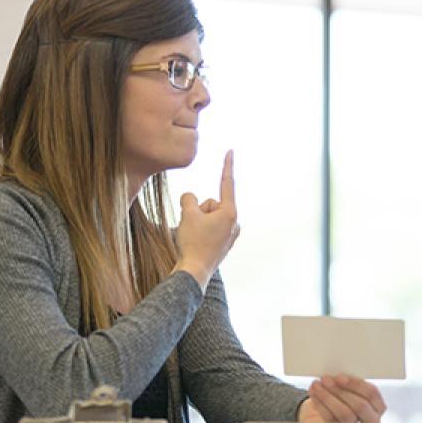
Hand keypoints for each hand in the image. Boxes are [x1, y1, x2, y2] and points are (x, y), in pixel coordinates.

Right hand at [173, 150, 239, 287]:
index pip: (227, 183)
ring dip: (197, 223)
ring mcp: (229, 235)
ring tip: (194, 238)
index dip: (227, 165)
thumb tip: (190, 198)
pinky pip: (207, 229)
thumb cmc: (193, 243)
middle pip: (210, 203)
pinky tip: (197, 244)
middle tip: (193, 228)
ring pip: (207, 217)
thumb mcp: (187, 213)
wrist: (193, 272)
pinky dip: (199, 232)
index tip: (231, 151)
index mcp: (230, 212)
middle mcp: (234, 223)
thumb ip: (189, 198)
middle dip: (198, 211)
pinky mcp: (222, 244)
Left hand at [298, 374, 386, 422]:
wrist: (325, 418)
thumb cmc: (341, 400)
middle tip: (326, 379)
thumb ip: (349, 383)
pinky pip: (331, 419)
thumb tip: (338, 375)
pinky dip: (320, 404)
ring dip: (328, 396)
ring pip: (345, 413)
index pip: (372, 394)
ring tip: (317, 385)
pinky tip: (315, 394)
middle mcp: (370, 420)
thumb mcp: (349, 390)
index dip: (356, 384)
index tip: (340, 377)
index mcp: (377, 406)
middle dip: (341, 390)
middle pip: (360, 405)